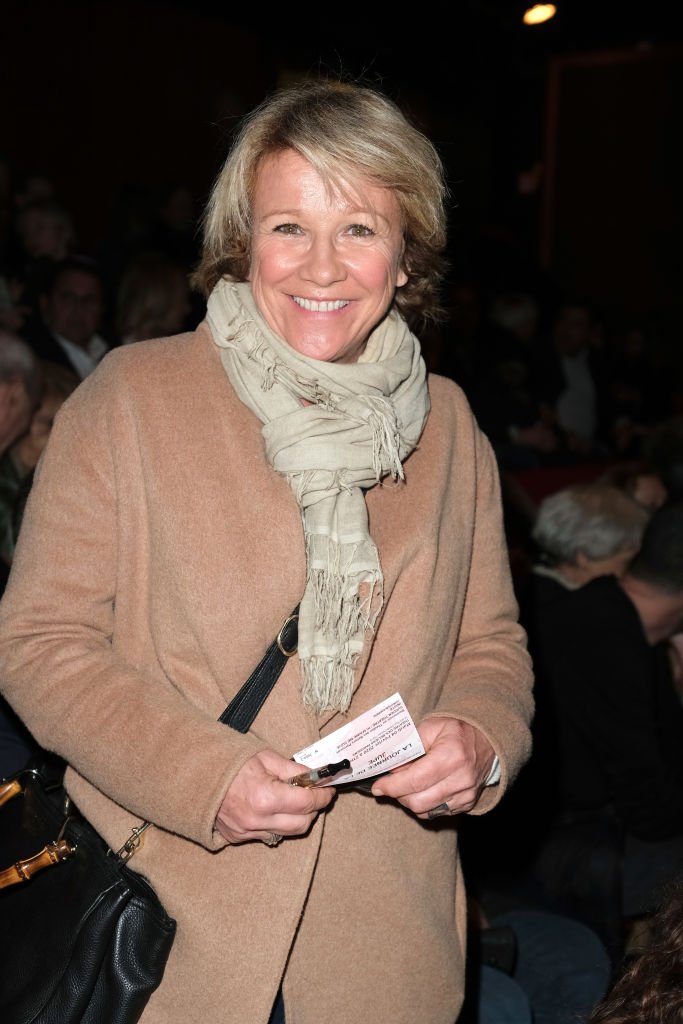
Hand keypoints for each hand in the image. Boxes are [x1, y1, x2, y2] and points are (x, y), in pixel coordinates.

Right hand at [215, 749, 334, 844]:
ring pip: (286, 832)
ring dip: (296, 818)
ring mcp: (245, 832)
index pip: (307, 803)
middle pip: (302, 824)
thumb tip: (318, 777)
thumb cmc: (230, 761)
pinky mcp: (237, 837)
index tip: (328, 789)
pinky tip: (272, 808)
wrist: (196, 773)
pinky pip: (267, 834)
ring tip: (293, 800)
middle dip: (313, 809)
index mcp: (265, 798)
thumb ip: (294, 770)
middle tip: (314, 794)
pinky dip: (276, 823)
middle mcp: (256, 820)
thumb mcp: (265, 757)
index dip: (323, 795)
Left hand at [370, 717, 494, 818]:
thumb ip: (409, 747)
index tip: (378, 787)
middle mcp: (461, 779)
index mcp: (451, 756)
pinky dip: (424, 805)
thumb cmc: (456, 731)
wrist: (487, 741)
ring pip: (426, 812)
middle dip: (398, 795)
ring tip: (406, 785)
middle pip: (418, 801)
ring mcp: (466, 795)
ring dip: (409, 801)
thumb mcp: (431, 727)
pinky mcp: (467, 804)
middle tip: (391, 784)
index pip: (415, 780)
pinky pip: (437, 813)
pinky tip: (422, 790)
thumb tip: (390, 768)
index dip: (392, 786)